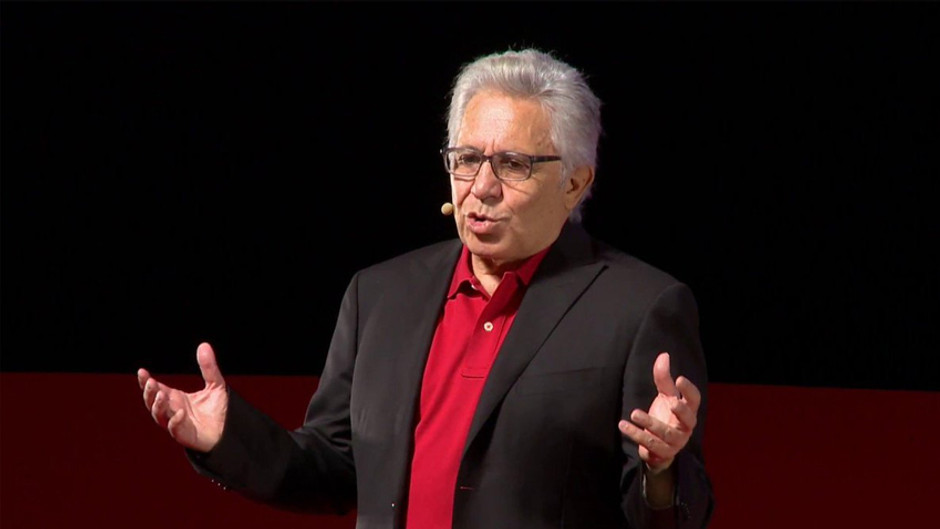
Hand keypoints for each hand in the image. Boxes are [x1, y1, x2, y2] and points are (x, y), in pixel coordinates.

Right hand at [138, 342, 227, 452]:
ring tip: (161, 394)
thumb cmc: (219, 410)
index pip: (156, 389)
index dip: (146, 381)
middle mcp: (173, 410)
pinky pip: (175, 430)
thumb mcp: (216, 384)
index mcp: (175, 398)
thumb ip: (209, 367)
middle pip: (153, 403)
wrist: (230, 431)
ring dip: (158, 406)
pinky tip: (180, 412)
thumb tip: (204, 345)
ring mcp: (177, 423)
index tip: (142, 371)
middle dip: (149, 393)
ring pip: (160, 416)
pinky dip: (175, 421)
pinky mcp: (185, 435)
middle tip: (150, 382)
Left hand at [619, 352, 701, 473]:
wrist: (658, 448)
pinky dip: (636, 434)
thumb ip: (663, 378)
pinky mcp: (663, 453)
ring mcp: (676, 442)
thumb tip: (664, 355)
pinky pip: (650, 445)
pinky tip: (623, 425)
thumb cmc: (664, 416)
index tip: (679, 378)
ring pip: (666, 434)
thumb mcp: (664, 396)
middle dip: (681, 411)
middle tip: (671, 402)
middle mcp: (685, 427)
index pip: (695, 400)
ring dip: (650, 424)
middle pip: (689, 419)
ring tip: (634, 413)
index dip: (689, 390)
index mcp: (688, 411)